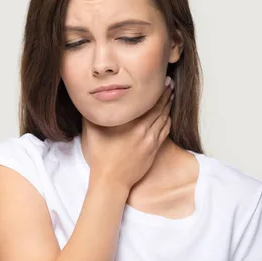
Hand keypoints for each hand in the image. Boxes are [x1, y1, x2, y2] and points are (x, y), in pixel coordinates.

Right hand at [85, 76, 174, 190]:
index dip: (157, 90)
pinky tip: (168, 116)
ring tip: (170, 96)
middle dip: (166, 95)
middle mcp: (143, 130)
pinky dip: (168, 121)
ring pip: (164, 119)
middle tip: (169, 84)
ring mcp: (150, 141)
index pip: (148, 102)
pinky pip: (164, 132)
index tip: (161, 80)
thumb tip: (91, 99)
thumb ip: (92, 113)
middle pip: (159, 108)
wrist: (111, 180)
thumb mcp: (92, 131)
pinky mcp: (153, 150)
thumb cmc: (100, 156)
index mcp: (130, 123)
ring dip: (168, 106)